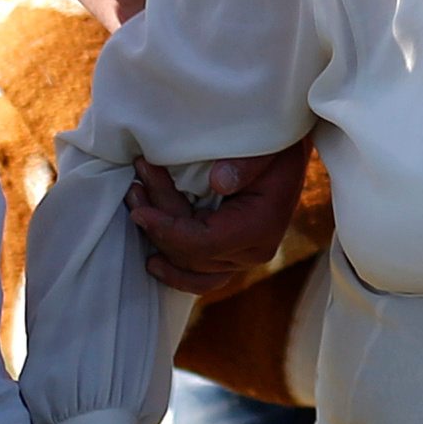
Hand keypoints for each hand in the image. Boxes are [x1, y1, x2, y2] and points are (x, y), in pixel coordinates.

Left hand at [129, 144, 310, 299]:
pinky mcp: (233, 258)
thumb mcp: (264, 145)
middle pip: (190, 254)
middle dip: (158, 224)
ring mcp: (243, 259)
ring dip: (160, 243)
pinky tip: (153, 260)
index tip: (139, 211)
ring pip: (190, 267)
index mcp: (261, 226)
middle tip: (135, 187)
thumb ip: (246, 163)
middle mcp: (254, 251)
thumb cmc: (273, 146)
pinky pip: (201, 278)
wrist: (287, 156)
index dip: (167, 230)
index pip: (203, 243)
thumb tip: (219, 182)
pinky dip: (176, 271)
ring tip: (137, 210)